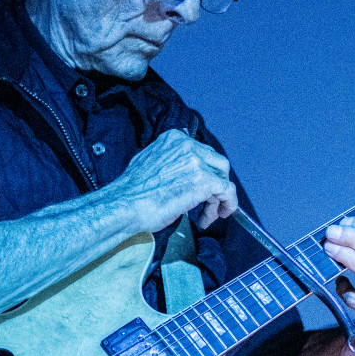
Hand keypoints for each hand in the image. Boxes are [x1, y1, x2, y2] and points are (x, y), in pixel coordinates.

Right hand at [105, 130, 237, 231]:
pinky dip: (229, 203)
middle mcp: (188, 145)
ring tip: (206, 216)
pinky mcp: (204, 180)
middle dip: (215, 185)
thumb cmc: (132, 192)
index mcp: (174, 139)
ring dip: (218, 199)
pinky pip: (228, 191)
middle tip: (208, 204)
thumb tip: (180, 166)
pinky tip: (220, 214)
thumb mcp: (149, 161)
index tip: (203, 188)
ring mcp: (197, 162)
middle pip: (217, 164)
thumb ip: (169, 159)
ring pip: (223, 178)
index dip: (206, 172)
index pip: (202, 153)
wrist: (125, 205)